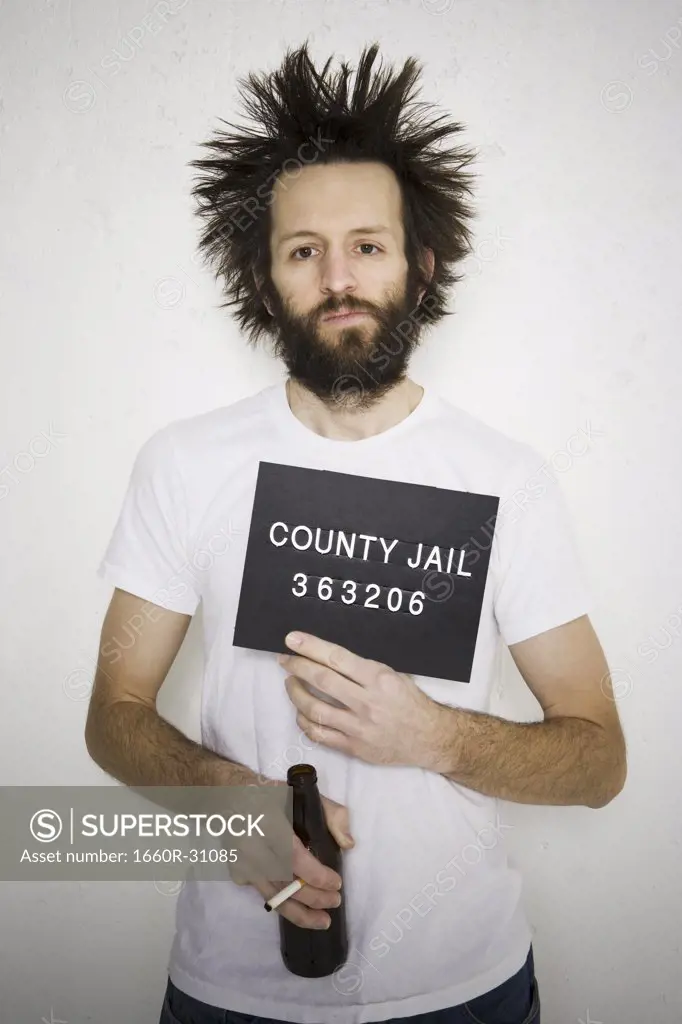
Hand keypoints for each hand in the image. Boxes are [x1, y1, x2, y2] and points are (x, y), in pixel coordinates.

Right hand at [238, 792, 353, 930]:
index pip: (292, 857)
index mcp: (269, 821)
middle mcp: (251, 845)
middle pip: (284, 882)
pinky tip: (300, 909)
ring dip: (299, 912)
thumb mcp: (304, 793)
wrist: (231, 794)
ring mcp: (241, 861)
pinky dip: (283, 904)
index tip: (336, 883)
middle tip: (335, 901)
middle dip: (313, 897)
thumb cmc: (270, 792)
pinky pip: (263, 894)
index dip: (315, 876)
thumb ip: (331, 814)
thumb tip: (348, 844)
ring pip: (272, 896)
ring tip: (323, 920)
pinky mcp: (237, 871)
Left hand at [278, 631, 445, 767]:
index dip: (310, 647)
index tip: (292, 639)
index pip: (336, 658)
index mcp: (377, 678)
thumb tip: (329, 657)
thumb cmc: (411, 702)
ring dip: (296, 693)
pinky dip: (304, 721)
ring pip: (315, 709)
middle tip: (285, 659)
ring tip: (290, 683)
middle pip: (321, 680)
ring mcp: (358, 727)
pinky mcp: (353, 747)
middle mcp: (366, 702)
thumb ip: (363, 668)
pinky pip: (319, 734)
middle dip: (297, 666)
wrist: (428, 738)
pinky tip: (300, 712)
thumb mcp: (393, 675)